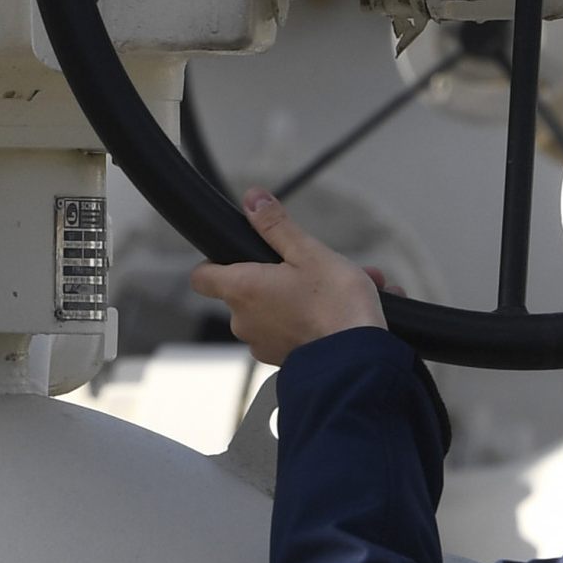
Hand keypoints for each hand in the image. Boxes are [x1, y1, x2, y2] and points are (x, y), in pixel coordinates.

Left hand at [189, 190, 387, 366]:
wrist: (359, 361)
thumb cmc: (335, 306)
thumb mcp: (308, 252)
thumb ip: (276, 225)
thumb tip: (252, 200)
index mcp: (243, 289)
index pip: (203, 276)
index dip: (214, 262)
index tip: (236, 254)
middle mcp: (244, 321)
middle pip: (248, 289)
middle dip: (281, 275)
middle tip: (317, 268)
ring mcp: (261, 343)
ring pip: (276, 309)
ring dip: (303, 296)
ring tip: (345, 287)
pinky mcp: (282, 358)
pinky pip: (291, 330)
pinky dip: (312, 318)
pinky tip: (343, 310)